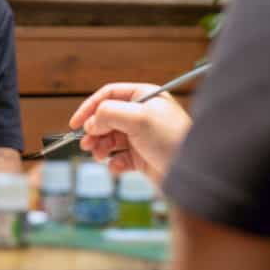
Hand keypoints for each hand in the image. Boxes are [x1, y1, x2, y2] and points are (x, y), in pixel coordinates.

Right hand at [69, 83, 191, 184]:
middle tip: (86, 144)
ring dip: (100, 147)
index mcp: (144, 97)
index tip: (75, 123)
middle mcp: (142, 114)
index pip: (109, 95)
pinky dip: (114, 163)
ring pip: (110, 138)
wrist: (193, 174)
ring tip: (97, 156)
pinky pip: (120, 157)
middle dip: (94, 131)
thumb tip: (90, 122)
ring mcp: (142, 136)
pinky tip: (117, 167)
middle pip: (106, 118)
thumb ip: (108, 113)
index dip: (89, 107)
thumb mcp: (138, 118)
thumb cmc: (172, 139)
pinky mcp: (143, 157)